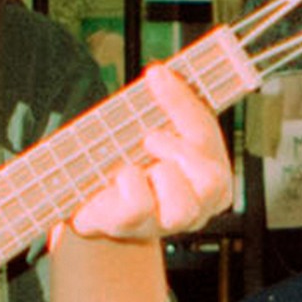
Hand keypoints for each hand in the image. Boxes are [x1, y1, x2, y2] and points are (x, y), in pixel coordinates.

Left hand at [46, 66, 233, 249]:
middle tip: (151, 139)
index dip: (183, 103)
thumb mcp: (154, 133)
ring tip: (136, 167)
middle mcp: (198, 205)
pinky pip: (138, 205)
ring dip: (157, 175)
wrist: (90, 202)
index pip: (207, 134)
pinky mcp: (134, 227)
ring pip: (183, 204)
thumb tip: (161, 75)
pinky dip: (126, 184)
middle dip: (180, 151)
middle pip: (212, 178)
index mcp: (211, 174)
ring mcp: (167, 223)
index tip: (157, 74)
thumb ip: (168, 109)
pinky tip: (117, 182)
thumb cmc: (131, 165)